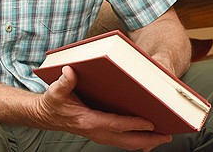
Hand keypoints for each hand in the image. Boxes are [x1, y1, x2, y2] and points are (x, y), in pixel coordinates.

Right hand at [36, 66, 172, 150]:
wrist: (45, 116)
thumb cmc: (52, 102)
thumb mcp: (55, 91)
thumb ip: (63, 82)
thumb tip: (70, 71)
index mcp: (87, 121)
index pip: (115, 124)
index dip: (134, 125)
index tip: (151, 123)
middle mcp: (96, 131)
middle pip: (126, 140)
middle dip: (148, 139)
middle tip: (167, 135)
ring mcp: (98, 135)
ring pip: (126, 143)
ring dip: (145, 142)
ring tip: (163, 136)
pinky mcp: (100, 134)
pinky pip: (122, 140)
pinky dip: (136, 140)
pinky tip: (147, 136)